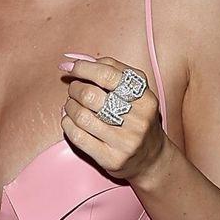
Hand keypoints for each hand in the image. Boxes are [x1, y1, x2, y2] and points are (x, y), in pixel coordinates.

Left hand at [59, 53, 171, 184]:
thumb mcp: (136, 91)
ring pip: (81, 116)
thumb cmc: (138, 118)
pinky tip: (69, 120)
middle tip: (74, 89)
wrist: (152, 158)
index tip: (71, 67)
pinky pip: (78, 137)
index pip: (107, 75)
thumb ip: (111, 69)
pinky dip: (67, 124)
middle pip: (90, 95)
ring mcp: (125, 142)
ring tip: (71, 104)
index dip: (83, 68)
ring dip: (69, 106)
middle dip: (75, 88)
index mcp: (145, 98)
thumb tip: (74, 60)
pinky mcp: (111, 159)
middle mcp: (138, 120)